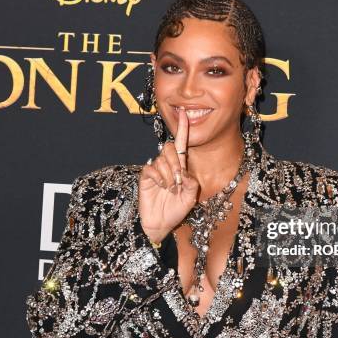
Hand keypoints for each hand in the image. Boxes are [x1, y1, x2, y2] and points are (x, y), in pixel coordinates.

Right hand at [139, 107, 199, 243]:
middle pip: (171, 148)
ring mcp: (156, 170)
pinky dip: (159, 177)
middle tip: (179, 181)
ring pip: (162, 159)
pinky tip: (161, 187)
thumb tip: (184, 172)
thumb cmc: (175, 211)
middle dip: (177, 163)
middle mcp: (167, 165)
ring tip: (170, 189)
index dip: (182, 128)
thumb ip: (192, 183)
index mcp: (181, 167)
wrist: (160, 224)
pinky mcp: (146, 176)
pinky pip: (152, 167)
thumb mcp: (191, 198)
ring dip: (169, 174)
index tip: (184, 113)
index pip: (182, 144)